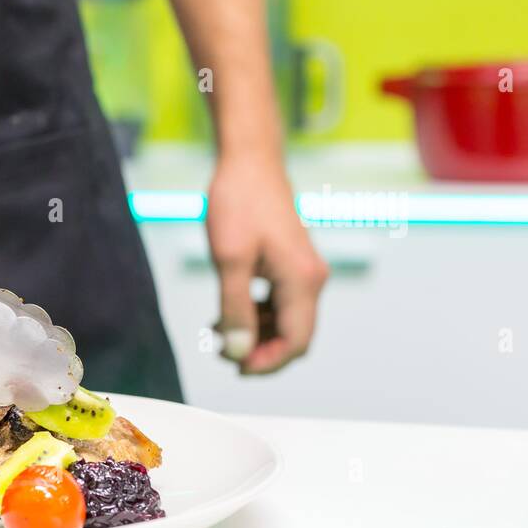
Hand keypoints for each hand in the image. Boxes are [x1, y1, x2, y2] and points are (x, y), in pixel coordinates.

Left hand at [205, 155, 328, 373]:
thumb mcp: (228, 260)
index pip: (296, 343)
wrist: (248, 161)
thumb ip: (235, 309)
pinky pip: (279, 304)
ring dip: (255, 334)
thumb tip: (238, 352)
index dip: (267, 363)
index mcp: (303, 281)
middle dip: (259, 351)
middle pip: (294, 337)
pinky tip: (225, 314)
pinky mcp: (290, 265)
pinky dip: (256, 315)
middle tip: (220, 351)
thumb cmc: (238, 203)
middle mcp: (311, 279)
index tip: (233, 366)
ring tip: (216, 332)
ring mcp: (303, 272)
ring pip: (285, 322)